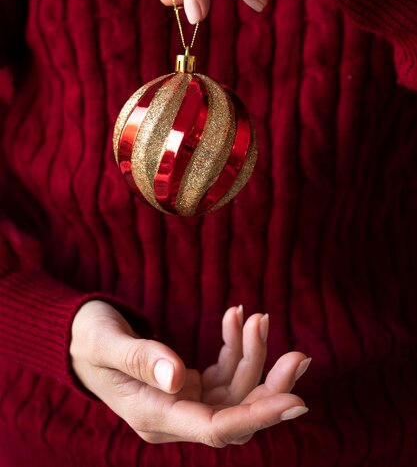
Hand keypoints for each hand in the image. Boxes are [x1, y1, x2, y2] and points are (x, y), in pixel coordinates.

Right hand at [70, 301, 310, 445]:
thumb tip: (178, 378)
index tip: (296, 401)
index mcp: (152, 415)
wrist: (78, 337)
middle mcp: (173, 416)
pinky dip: (234, 345)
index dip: (257, 416)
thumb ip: (140, 358)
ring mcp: (183, 401)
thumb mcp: (105, 342)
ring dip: (252, 355)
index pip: (215, 427)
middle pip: (236, 414)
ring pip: (235, 390)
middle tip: (300, 355)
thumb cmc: (86, 337)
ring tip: (258, 316)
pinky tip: (236, 316)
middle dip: (270, 385)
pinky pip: (223, 371)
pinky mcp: (189, 384)